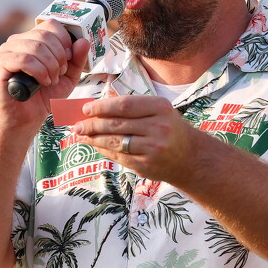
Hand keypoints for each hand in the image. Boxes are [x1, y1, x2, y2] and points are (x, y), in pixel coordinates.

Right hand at [0, 19, 89, 125]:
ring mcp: (8, 50)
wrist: (27, 118)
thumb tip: (83, 41)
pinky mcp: (0, 63)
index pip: (52, 24)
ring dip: (50, 66)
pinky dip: (38, 71)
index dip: (65, 41)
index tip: (68, 60)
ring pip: (36, 47)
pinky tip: (42, 83)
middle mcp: (19, 40)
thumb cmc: (45, 96)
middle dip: (59, 57)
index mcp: (34, 39)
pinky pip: (23, 59)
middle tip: (59, 74)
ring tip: (50, 81)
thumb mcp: (69, 77)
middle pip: (45, 35)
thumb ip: (77, 59)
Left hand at [73, 95, 195, 182]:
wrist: (190, 158)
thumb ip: (132, 106)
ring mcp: (153, 148)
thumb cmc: (169, 129)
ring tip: (81, 135)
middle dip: (93, 124)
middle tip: (78, 124)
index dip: (102, 107)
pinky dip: (103, 150)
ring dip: (94, 138)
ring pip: (115, 141)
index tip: (86, 109)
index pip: (124, 105)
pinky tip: (95, 145)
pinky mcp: (146, 165)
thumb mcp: (158, 111)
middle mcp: (158, 127)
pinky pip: (118, 156)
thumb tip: (100, 103)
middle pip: (117, 124)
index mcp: (160, 108)